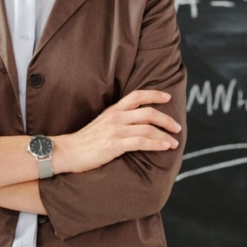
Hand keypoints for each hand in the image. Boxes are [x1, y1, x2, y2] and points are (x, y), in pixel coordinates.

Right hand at [52, 90, 181, 174]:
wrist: (68, 152)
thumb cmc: (85, 141)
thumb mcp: (102, 123)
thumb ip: (117, 120)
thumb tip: (135, 123)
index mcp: (113, 110)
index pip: (137, 96)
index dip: (154, 94)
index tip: (168, 97)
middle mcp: (116, 117)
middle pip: (148, 112)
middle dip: (166, 119)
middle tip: (177, 127)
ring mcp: (116, 130)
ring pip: (147, 128)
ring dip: (164, 135)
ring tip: (174, 142)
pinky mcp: (115, 145)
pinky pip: (141, 142)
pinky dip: (156, 144)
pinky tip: (164, 147)